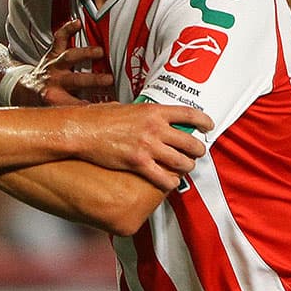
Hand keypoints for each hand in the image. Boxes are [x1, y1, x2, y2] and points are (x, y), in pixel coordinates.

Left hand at [14, 19, 113, 105]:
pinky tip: (77, 22)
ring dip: (84, 54)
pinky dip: (67, 29)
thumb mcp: (61, 110)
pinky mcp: (52, 53)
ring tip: (100, 52)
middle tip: (110, 80)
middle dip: (92, 80)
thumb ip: (80, 110)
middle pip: (75, 80)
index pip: (76, 104)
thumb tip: (106, 113)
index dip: (90, 106)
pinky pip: (58, 39)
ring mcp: (53, 66)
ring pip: (68, 57)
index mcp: (56, 99)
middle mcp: (54, 81)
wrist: (27, 89)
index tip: (109, 106)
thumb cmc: (49, 101)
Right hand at [61, 101, 213, 191]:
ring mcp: (148, 147)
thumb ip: (141, 113)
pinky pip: (164, 178)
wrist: (82, 131)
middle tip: (196, 153)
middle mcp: (155, 128)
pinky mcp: (139, 164)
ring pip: (182, 162)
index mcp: (153, 111)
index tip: (208, 126)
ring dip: (187, 167)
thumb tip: (146, 116)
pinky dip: (171, 183)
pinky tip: (169, 183)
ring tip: (183, 168)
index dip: (204, 121)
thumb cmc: (98, 118)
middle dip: (198, 150)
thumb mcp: (125, 107)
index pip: (189, 114)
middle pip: (191, 142)